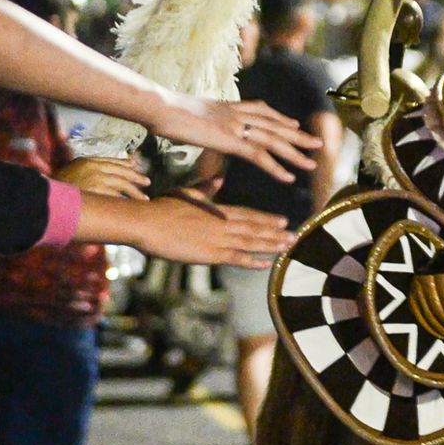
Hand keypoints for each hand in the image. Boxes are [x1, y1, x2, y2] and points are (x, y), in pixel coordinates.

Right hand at [58, 156, 150, 200]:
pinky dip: (126, 201)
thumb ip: (85, 168)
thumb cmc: (56, 186)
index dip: (126, 164)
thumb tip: (98, 172)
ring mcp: (97, 179)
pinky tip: (133, 206)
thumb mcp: (71, 170)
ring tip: (145, 198)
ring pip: (122, 184)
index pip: (112, 161)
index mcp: (88, 161)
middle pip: (121, 172)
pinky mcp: (98, 192)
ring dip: (135, 192)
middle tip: (147, 182)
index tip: (136, 166)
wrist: (46, 195)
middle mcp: (95, 168)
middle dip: (136, 177)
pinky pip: (116, 197)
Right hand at [136, 195, 292, 266]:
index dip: (266, 219)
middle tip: (296, 236)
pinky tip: (266, 263)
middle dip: (276, 233)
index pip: (248, 215)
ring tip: (289, 246)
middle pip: (255, 228)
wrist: (147, 222)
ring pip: (251, 242)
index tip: (283, 221)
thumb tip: (218, 181)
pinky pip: (236, 258)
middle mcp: (222, 223)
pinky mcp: (209, 254)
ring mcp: (217, 239)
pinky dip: (252, 260)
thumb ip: (205, 190)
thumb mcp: (187, 193)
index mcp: (216, 209)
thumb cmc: (161, 207)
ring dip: (271, 245)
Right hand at [148, 93, 320, 181]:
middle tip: (317, 143)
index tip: (294, 123)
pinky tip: (288, 176)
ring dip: (295, 153)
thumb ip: (203, 120)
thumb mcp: (190, 114)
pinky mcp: (230, 140)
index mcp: (228, 106)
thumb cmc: (165, 111)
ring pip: (273, 140)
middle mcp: (237, 113)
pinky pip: (259, 156)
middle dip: (298, 135)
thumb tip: (202, 125)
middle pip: (275, 124)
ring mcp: (235, 126)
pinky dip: (276, 167)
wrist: (160, 106)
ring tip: (312, 163)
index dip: (280, 118)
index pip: (262, 110)